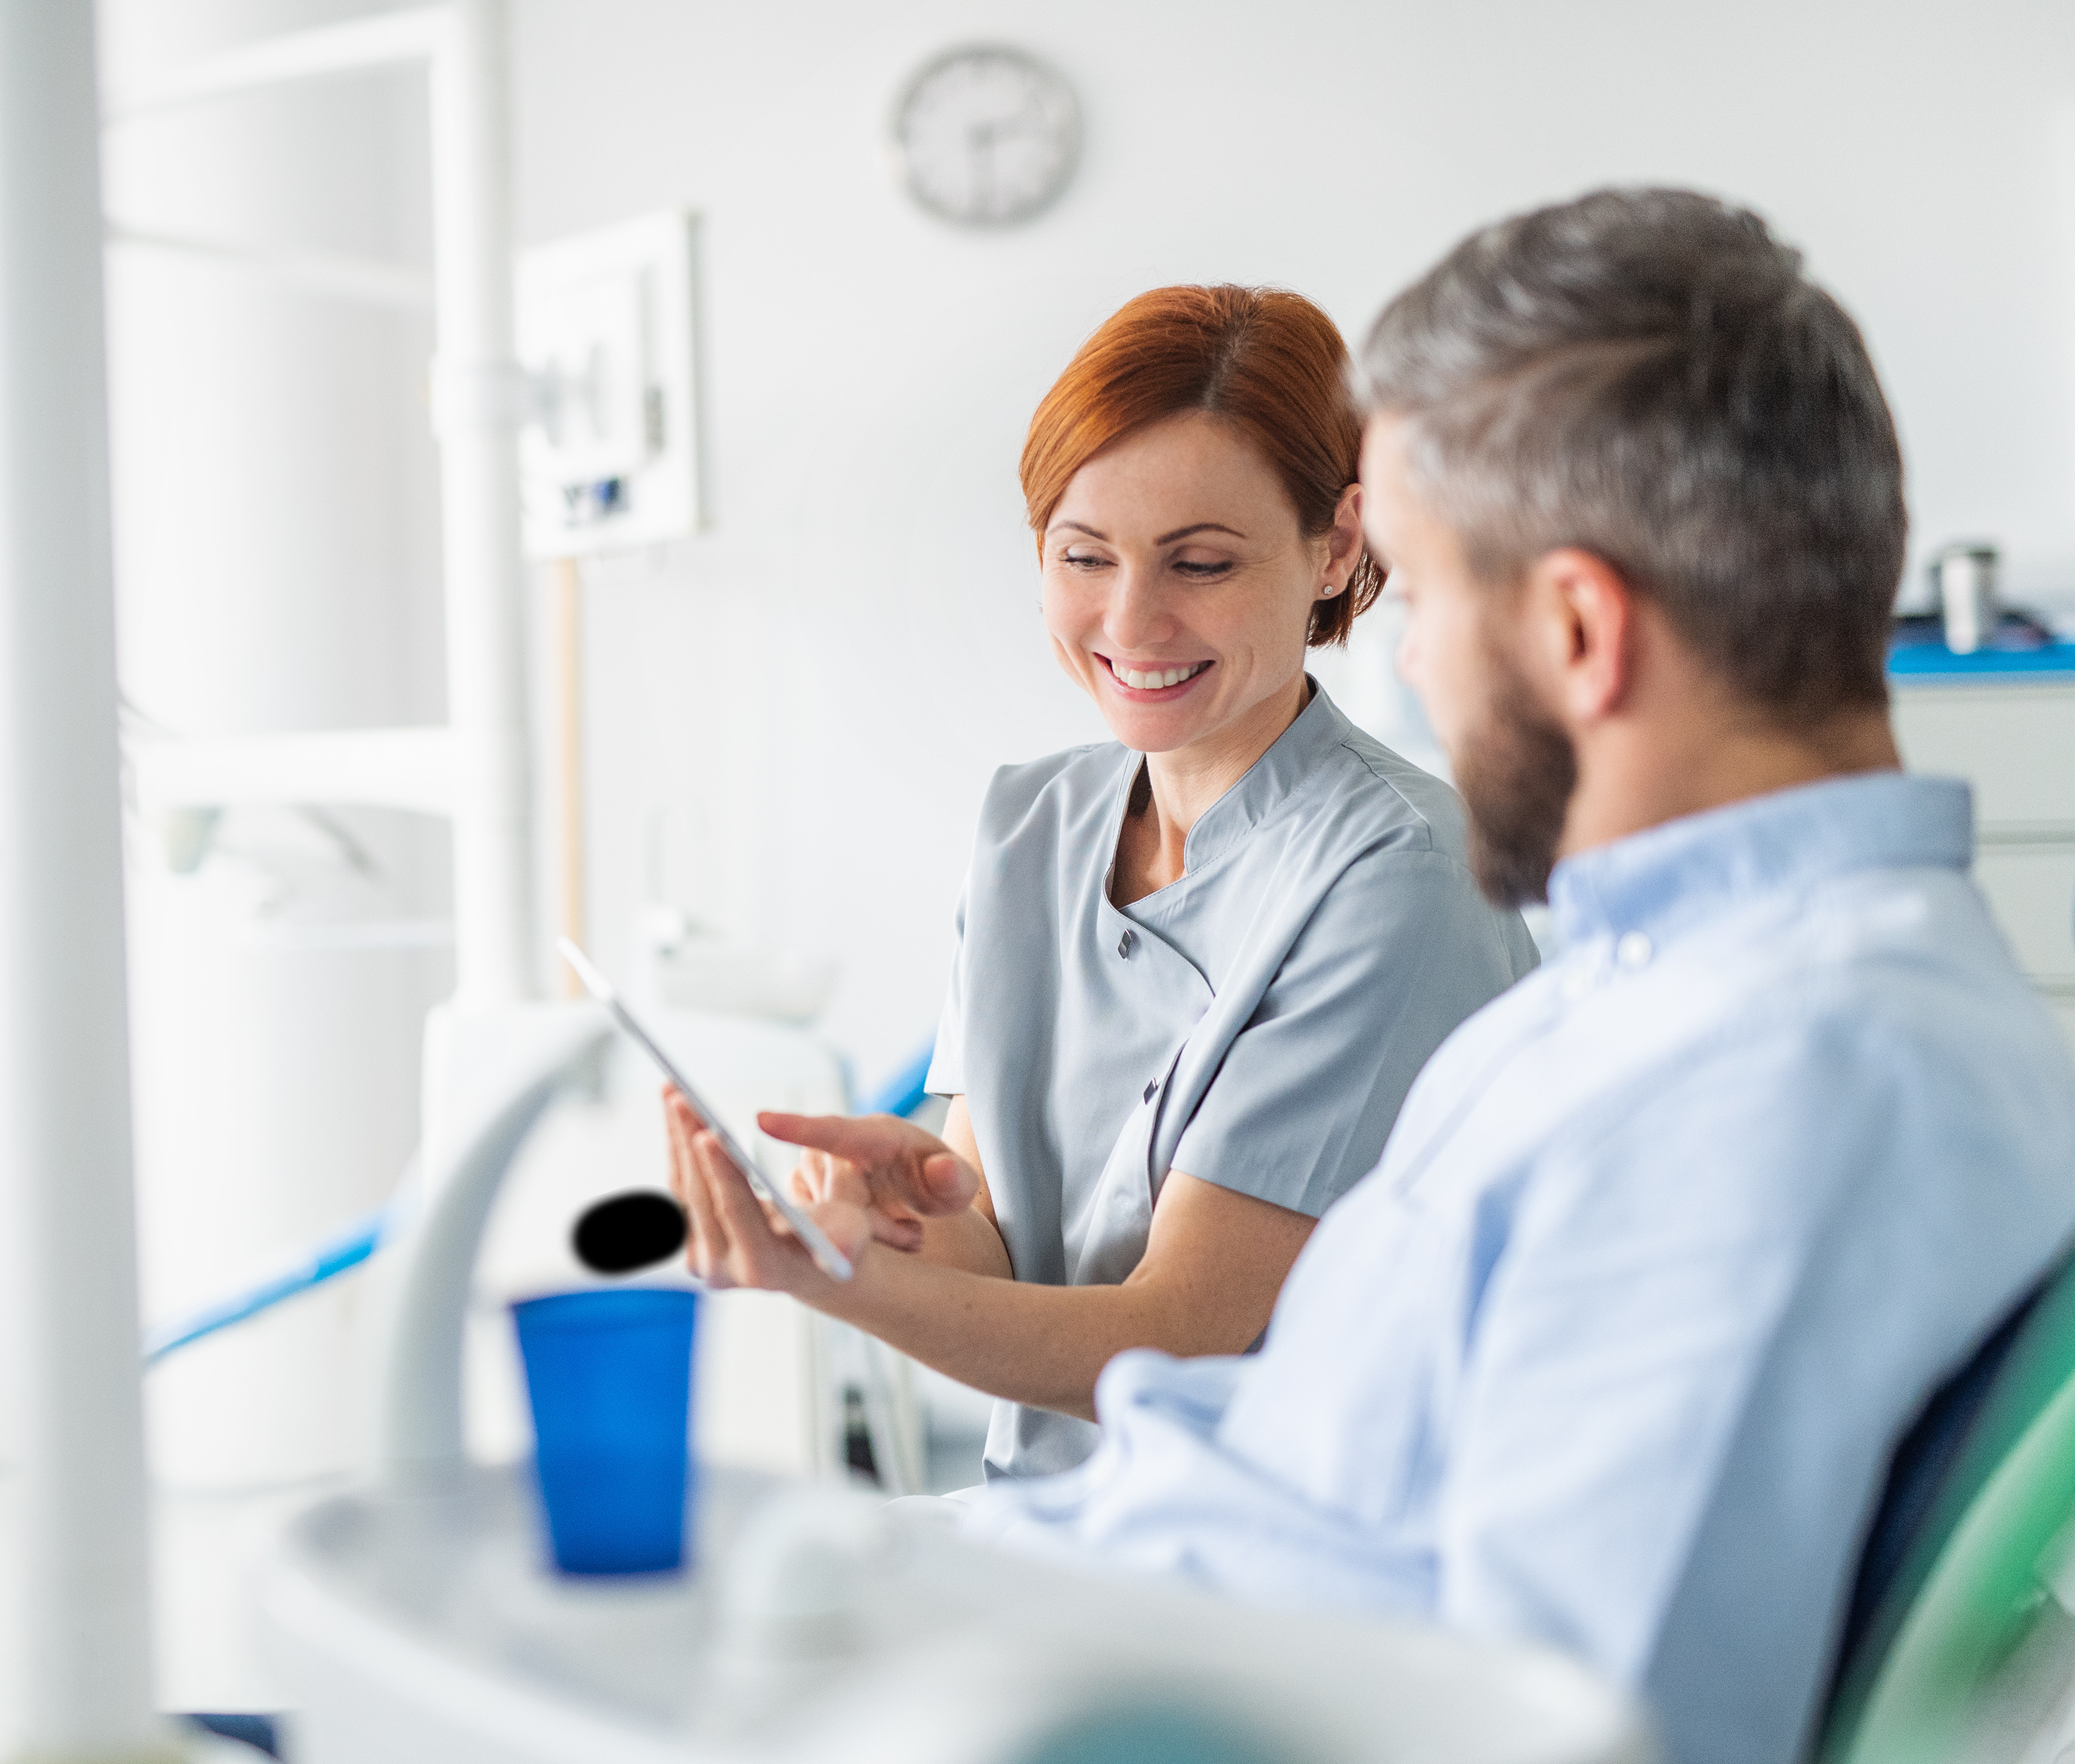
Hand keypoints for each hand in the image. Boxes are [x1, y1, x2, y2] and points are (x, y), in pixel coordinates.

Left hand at [662, 1088, 868, 1292]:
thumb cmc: (836, 1238)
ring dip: (676, 1137)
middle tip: (683, 1098)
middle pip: (699, 1197)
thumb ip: (846, 1237)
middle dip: (690, 1143)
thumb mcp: (852, 1232)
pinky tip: (675, 1110)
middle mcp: (723, 1269)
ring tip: (673, 1090)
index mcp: (762, 1267)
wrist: (809, 1262)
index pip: (735, 1212)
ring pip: (680, 1188)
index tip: (708, 1134)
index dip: (722, 1172)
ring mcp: (699, 1257)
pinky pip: (676, 1186)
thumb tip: (842, 1250)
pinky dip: (676, 1145)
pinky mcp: (687, 1239)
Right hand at [757, 1111, 979, 1253]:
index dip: (798, 1127)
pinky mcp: (802, 1190)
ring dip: (860, 1234)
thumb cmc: (938, 1181)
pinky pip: (810, 1224)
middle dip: (874, 1226)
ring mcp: (815, 1168)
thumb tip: (942, 1170)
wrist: (918, 1187)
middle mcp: (836, 1146)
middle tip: (911, 1236)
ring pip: (821, 1216)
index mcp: (875, 1134)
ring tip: (900, 1231)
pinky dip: (841, 1238)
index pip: (833, 1131)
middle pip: (835, 1198)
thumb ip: (956, 1179)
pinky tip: (873, 1236)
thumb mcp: (958, 1185)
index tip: (762, 1120)